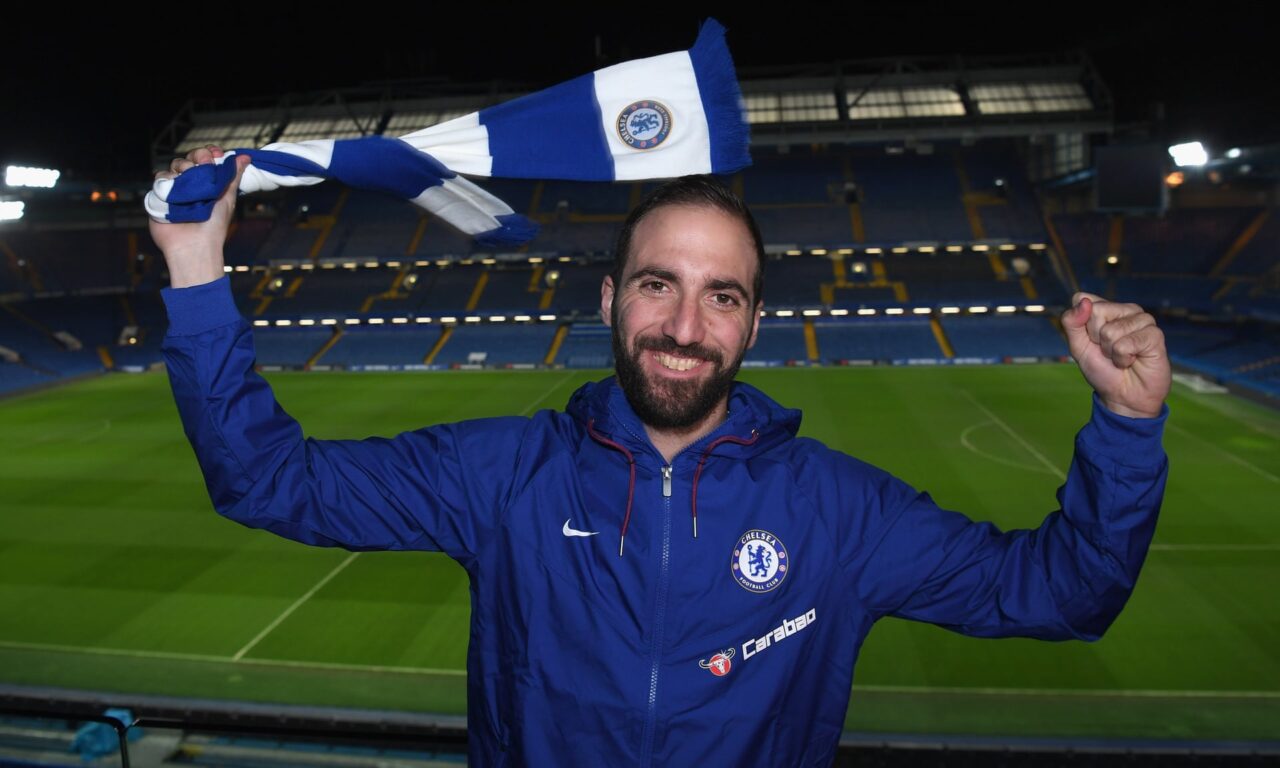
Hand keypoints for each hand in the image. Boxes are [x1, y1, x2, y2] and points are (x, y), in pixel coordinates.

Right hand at [148, 145, 250, 287]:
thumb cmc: (214, 226)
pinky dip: (168, 178)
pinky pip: (160, 178)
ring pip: (174, 166)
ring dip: (184, 167)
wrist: (194, 245)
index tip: (216, 153)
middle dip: (198, 156)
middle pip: (189, 159)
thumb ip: (233, 177)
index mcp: (207, 184)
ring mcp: (175, 190)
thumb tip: (245, 157)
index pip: (205, 160)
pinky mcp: (160, 196)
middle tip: (205, 163)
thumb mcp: (227, 199)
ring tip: (191, 181)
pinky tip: (176, 186)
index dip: (209, 153)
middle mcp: (190, 185)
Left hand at [1061, 292, 1170, 418]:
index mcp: (1106, 308)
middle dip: (1096, 339)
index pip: (1082, 298)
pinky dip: (1123, 358)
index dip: (1080, 324)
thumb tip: (1084, 301)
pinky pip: (1126, 344)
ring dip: (1111, 351)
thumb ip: (1072, 323)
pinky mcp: (1155, 334)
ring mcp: (1142, 320)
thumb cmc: (1102, 370)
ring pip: (1111, 330)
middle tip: (1108, 351)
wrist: (1123, 396)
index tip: (1091, 340)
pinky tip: (1134, 360)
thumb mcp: (1078, 347)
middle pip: (1097, 311)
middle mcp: (1125, 310)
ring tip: (1122, 357)